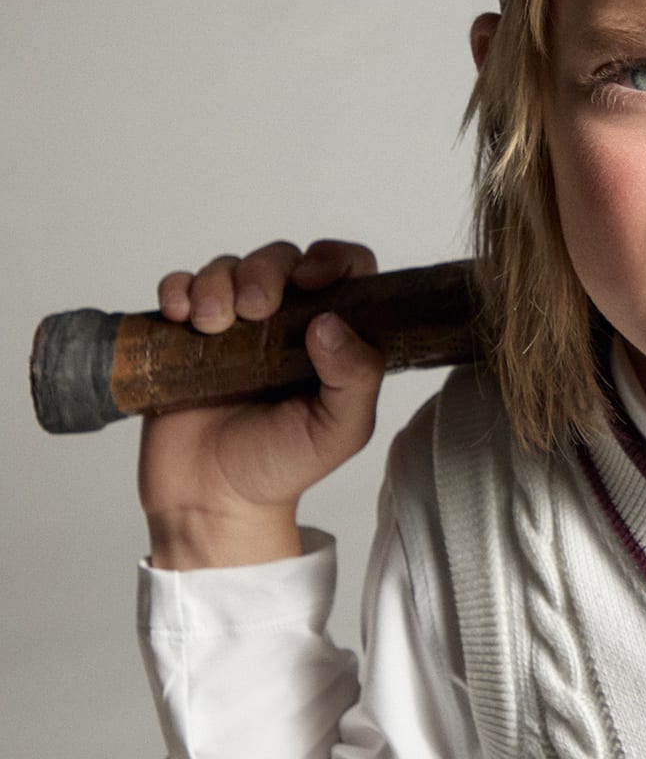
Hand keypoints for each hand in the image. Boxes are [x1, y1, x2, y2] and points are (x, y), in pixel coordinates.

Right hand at [138, 239, 384, 567]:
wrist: (212, 499)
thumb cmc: (281, 466)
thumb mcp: (339, 432)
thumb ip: (356, 379)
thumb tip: (331, 323)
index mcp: (334, 338)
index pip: (348, 271)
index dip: (333, 259)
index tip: (312, 280)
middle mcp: (286, 324)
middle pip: (282, 259)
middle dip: (266, 270)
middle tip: (255, 310)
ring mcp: (235, 326)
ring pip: (229, 267)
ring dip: (218, 282)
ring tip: (211, 325)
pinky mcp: (188, 334)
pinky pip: (181, 287)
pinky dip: (177, 289)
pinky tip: (180, 316)